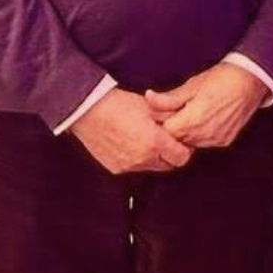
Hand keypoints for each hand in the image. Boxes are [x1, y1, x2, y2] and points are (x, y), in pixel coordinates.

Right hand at [70, 87, 192, 173]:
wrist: (87, 110)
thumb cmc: (117, 104)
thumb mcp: (150, 106)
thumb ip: (170, 116)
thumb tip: (184, 120)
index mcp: (154, 142)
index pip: (182, 158)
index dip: (185, 149)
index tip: (182, 140)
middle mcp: (143, 158)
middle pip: (169, 165)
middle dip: (171, 154)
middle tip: (166, 139)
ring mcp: (129, 166)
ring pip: (151, 167)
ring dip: (154, 157)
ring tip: (147, 139)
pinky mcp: (116, 168)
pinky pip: (135, 168)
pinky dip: (138, 159)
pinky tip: (132, 143)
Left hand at [145, 62, 269, 149]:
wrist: (251, 81)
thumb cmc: (222, 79)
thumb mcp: (192, 85)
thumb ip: (169, 98)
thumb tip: (148, 98)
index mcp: (194, 118)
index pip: (166, 131)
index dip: (162, 121)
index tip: (165, 111)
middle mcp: (205, 133)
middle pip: (177, 139)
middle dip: (174, 127)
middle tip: (177, 110)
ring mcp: (216, 139)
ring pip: (190, 142)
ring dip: (187, 132)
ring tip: (191, 113)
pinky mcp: (225, 141)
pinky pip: (204, 143)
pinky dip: (200, 134)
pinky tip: (204, 119)